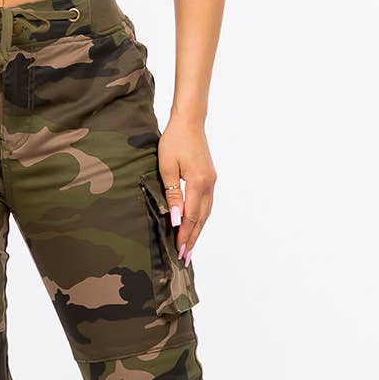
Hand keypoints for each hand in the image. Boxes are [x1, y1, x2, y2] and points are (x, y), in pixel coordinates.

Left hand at [157, 118, 214, 265]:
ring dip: (198, 230)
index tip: (179, 250)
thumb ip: (172, 194)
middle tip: (185, 257)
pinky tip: (195, 225)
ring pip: (206, 212)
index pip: (192, 216)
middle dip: (193, 238)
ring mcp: (211, 181)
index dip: (185, 234)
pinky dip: (200, 217)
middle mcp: (209, 184)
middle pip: (202, 218)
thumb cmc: (174, 141)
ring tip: (189, 246)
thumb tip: (175, 218)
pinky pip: (206, 203)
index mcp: (198, 182)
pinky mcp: (209, 178)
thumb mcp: (167, 168)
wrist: (189, 121)